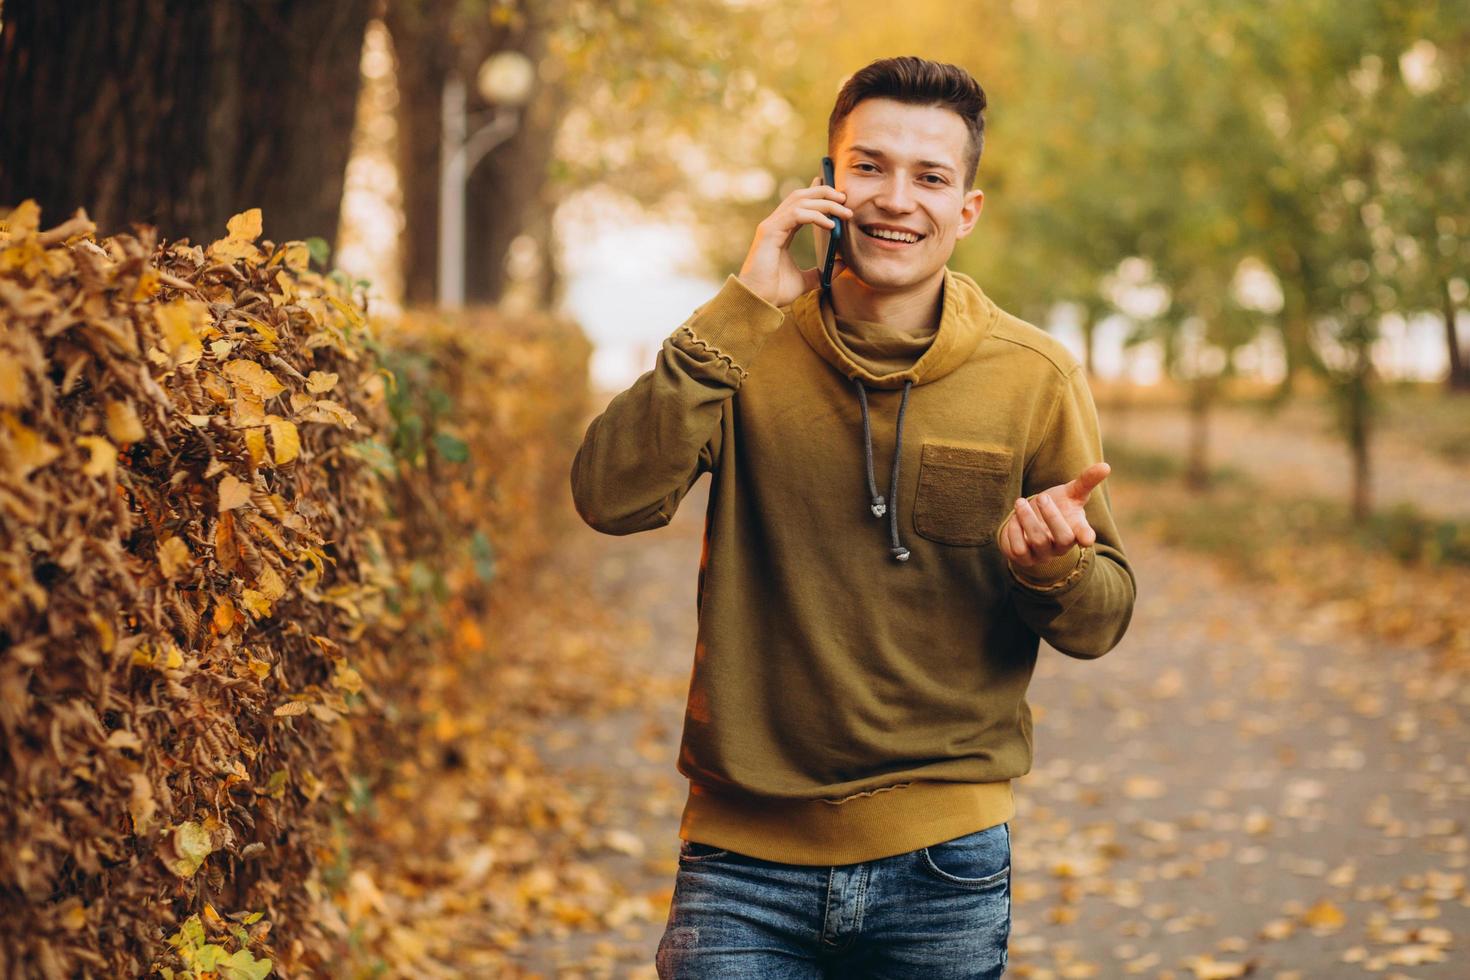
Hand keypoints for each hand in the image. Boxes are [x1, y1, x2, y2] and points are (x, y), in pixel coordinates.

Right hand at [737, 175, 851, 307]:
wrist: (757, 302)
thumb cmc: (774, 292)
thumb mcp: (806, 281)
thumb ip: (822, 272)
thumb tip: (844, 264)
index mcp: (782, 231)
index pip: (802, 204)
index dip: (821, 198)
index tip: (842, 202)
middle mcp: (775, 224)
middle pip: (802, 195)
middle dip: (825, 193)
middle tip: (845, 199)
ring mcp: (771, 226)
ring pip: (800, 201)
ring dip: (825, 203)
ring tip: (844, 212)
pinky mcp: (769, 231)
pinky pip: (796, 214)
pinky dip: (815, 216)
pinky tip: (830, 225)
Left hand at [1000, 462, 1110, 568]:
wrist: (1030, 522)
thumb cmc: (1057, 506)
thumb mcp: (1071, 493)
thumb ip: (1087, 481)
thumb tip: (1106, 466)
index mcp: (1076, 529)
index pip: (1085, 535)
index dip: (1086, 536)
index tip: (1087, 538)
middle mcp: (1061, 546)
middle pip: (1063, 537)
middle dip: (1051, 515)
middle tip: (1042, 497)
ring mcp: (1043, 555)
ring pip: (1038, 541)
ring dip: (1027, 519)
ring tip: (1020, 502)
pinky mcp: (1024, 559)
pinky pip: (1018, 550)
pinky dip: (1014, 531)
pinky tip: (1014, 520)